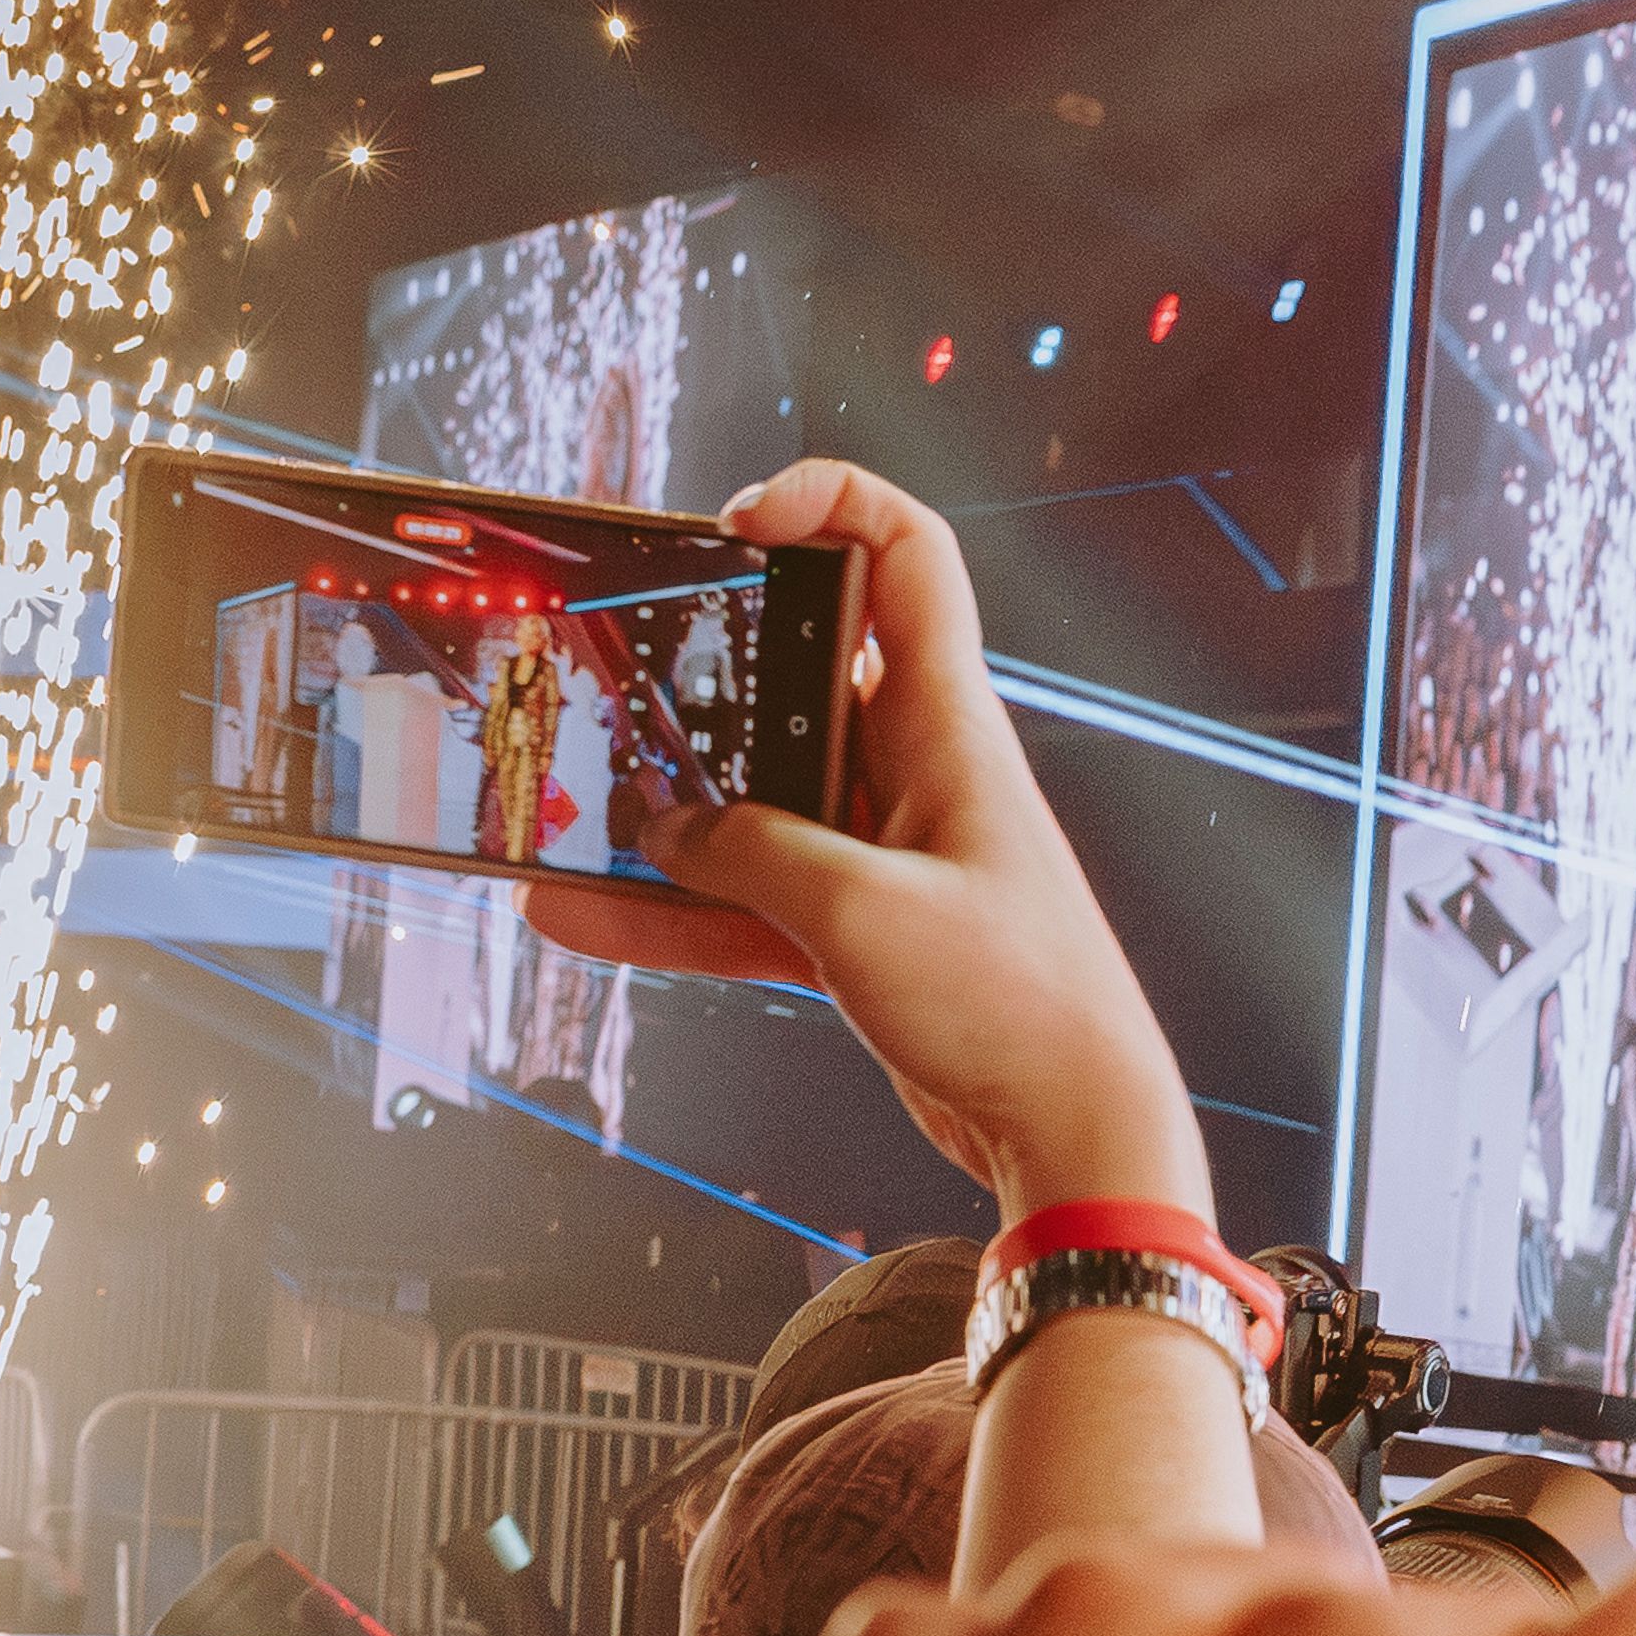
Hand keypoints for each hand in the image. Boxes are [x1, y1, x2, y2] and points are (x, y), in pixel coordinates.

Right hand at [525, 462, 1207, 1220]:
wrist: (1075, 1131)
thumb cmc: (1016, 1005)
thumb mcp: (861, 911)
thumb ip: (751, 854)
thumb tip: (673, 830)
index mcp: (947, 725)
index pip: (906, 555)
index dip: (828, 504)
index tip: (737, 521)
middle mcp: (917, 769)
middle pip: (797, 675)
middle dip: (699, 669)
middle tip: (604, 675)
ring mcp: (886, 848)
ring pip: (755, 798)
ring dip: (664, 804)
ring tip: (560, 803)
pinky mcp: (863, 928)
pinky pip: (747, 896)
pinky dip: (673, 907)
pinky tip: (580, 913)